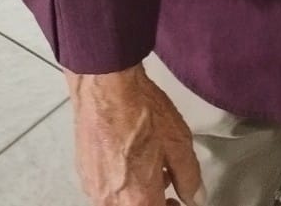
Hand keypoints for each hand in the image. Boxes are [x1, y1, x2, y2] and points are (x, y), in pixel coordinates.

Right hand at [66, 65, 203, 205]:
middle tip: (168, 189)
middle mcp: (110, 201)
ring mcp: (93, 188)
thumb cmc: (141, 111)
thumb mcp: (178, 142)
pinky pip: (106, 190)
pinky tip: (130, 160)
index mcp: (137, 199)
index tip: (179, 202)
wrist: (105, 87)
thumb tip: (196, 198)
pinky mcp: (84, 173)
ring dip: (137, 196)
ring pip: (120, 203)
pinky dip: (121, 184)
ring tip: (152, 169)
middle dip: (154, 203)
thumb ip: (189, 177)